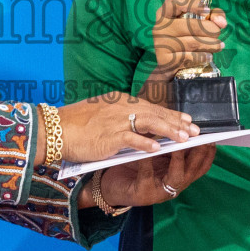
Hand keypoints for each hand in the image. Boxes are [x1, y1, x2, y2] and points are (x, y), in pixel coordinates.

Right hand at [58, 95, 197, 163]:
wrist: (54, 129)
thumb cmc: (75, 124)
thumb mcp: (102, 114)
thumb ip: (122, 117)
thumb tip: (142, 124)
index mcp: (120, 101)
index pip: (151, 107)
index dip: (171, 114)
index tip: (187, 119)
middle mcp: (121, 108)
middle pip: (155, 113)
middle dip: (177, 122)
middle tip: (195, 130)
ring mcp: (115, 121)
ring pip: (149, 123)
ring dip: (169, 131)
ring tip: (185, 138)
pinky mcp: (108, 136)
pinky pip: (132, 139)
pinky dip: (146, 143)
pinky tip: (159, 149)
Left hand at [97, 146, 216, 207]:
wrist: (111, 185)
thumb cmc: (135, 167)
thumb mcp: (157, 157)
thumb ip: (171, 147)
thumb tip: (186, 128)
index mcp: (178, 175)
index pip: (200, 166)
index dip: (208, 154)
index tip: (212, 139)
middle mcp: (173, 186)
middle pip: (192, 171)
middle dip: (198, 155)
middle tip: (200, 140)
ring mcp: (159, 192)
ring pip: (175, 177)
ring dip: (179, 160)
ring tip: (178, 146)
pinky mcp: (142, 195)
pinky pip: (147, 176)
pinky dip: (148, 162)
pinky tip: (147, 151)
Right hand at [151, 0, 225, 83]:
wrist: (169, 65)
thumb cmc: (186, 39)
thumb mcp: (199, 23)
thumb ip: (213, 16)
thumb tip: (221, 22)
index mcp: (165, 12)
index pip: (176, 2)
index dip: (192, 4)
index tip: (207, 11)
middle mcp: (160, 26)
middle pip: (190, 25)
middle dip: (209, 29)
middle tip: (217, 33)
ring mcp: (160, 43)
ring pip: (192, 42)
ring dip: (210, 44)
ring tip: (219, 46)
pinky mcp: (163, 59)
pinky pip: (188, 57)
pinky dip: (202, 57)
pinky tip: (209, 56)